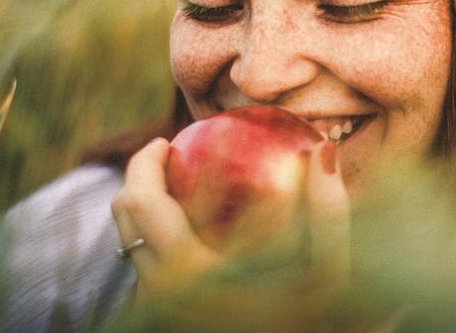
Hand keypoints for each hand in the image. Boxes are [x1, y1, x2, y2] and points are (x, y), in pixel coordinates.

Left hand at [111, 137, 350, 299]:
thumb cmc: (308, 317)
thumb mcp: (330, 270)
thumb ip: (328, 211)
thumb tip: (323, 150)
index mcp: (190, 271)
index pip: (142, 202)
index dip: (146, 161)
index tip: (167, 141)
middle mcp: (163, 291)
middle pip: (125, 217)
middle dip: (138, 177)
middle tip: (165, 155)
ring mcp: (162, 307)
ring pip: (130, 243)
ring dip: (145, 209)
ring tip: (174, 187)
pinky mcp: (167, 316)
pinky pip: (146, 267)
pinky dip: (157, 239)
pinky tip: (189, 227)